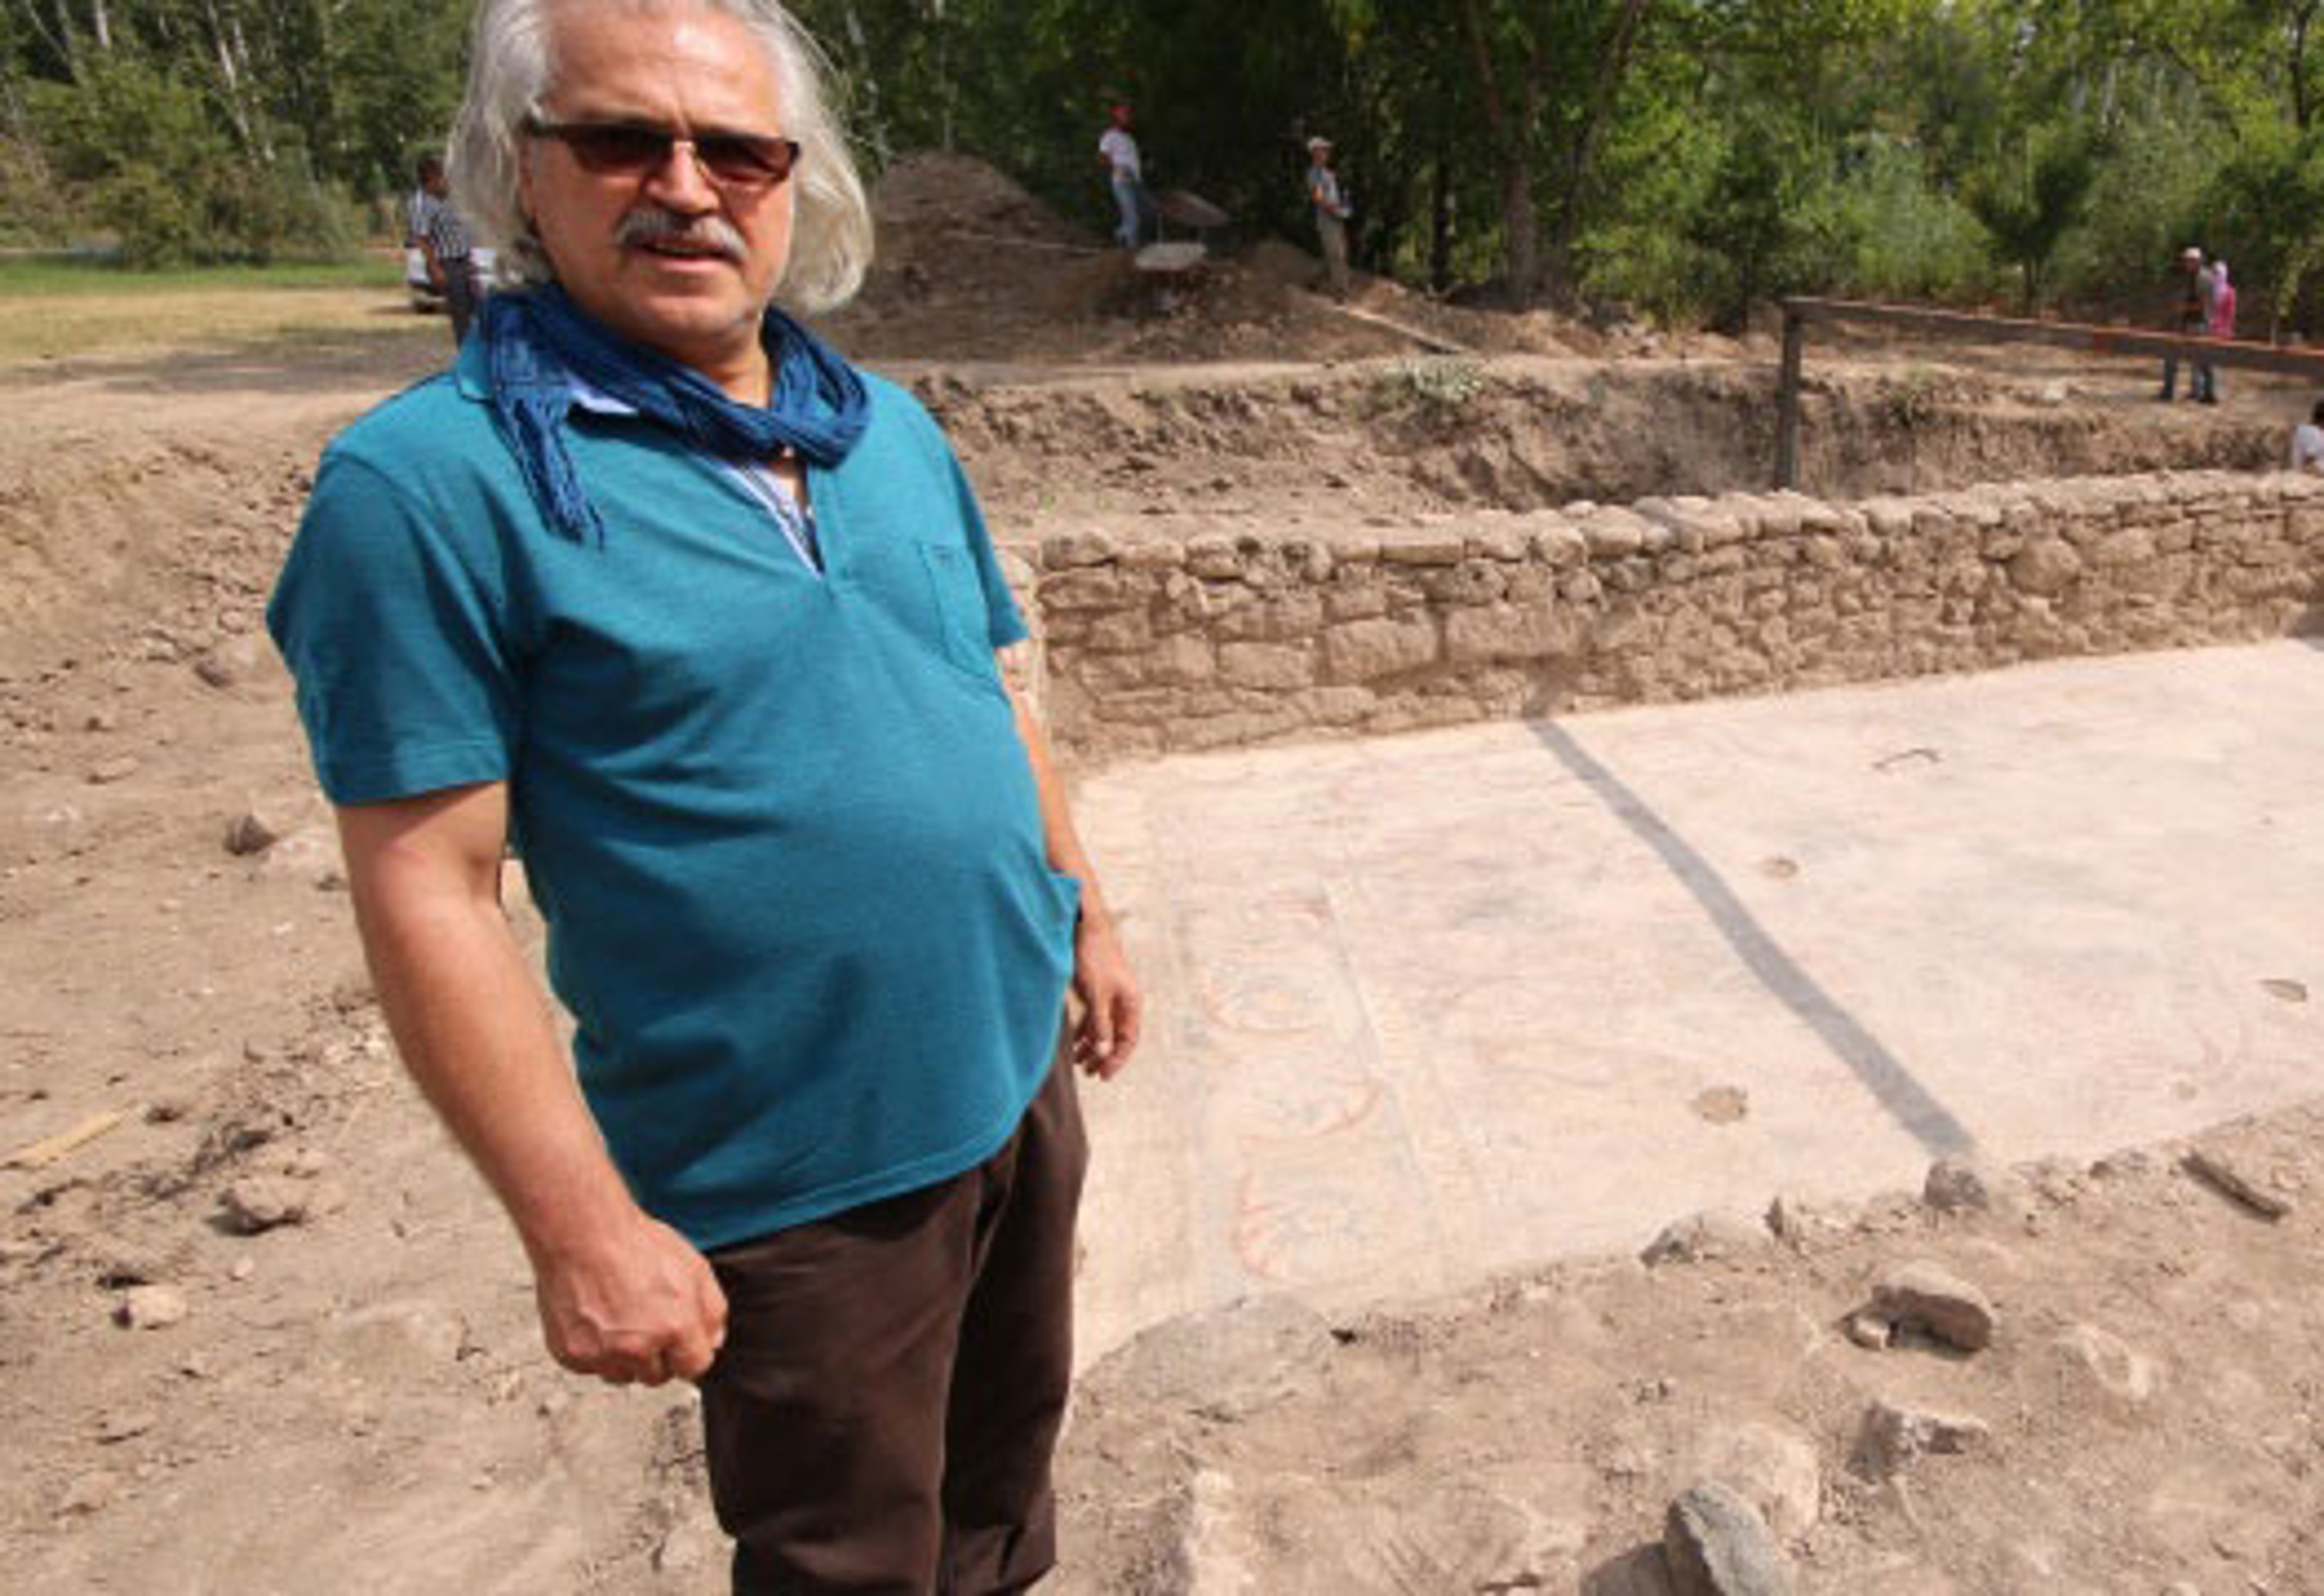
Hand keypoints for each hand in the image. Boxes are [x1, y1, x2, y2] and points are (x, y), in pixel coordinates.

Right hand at [531, 1211, 727, 1386]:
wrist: (580, 1235)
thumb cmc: (632, 1244)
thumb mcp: (694, 1267)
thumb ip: (712, 1311)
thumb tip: (715, 1341)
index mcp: (675, 1326)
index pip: (694, 1368)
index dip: (687, 1351)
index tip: (678, 1340)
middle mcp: (639, 1347)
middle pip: (657, 1376)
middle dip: (656, 1355)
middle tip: (644, 1321)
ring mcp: (603, 1354)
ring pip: (623, 1375)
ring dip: (625, 1357)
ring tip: (619, 1318)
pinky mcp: (573, 1356)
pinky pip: (591, 1367)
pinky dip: (595, 1350)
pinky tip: (596, 1319)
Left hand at [1071, 913, 1141, 1079]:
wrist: (1084, 927)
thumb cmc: (1094, 958)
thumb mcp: (1097, 995)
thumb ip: (1101, 1025)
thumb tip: (1105, 1053)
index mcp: (1131, 1002)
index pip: (1129, 1039)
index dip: (1117, 1059)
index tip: (1103, 1075)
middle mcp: (1124, 1000)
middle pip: (1117, 1036)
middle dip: (1104, 1056)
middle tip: (1090, 1074)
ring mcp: (1110, 995)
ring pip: (1103, 1027)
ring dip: (1092, 1045)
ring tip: (1079, 1062)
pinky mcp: (1097, 989)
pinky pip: (1094, 1017)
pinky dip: (1085, 1031)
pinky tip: (1074, 1043)